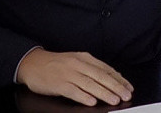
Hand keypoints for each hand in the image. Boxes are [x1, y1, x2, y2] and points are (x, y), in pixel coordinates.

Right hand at [16, 48, 133, 106]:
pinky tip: (91, 102)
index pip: (105, 69)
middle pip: (100, 76)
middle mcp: (77, 64)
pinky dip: (83, 96)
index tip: (129, 87)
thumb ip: (91, 68)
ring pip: (89, 84)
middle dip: (115, 87)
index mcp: (83, 58)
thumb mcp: (75, 60)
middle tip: (126, 95)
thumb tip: (112, 78)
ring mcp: (68, 74)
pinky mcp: (58, 84)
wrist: (32, 63)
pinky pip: (73, 91)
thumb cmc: (56, 64)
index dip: (119, 79)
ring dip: (103, 93)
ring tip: (114, 100)